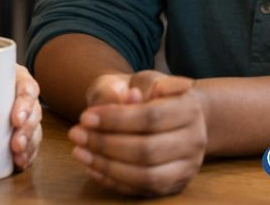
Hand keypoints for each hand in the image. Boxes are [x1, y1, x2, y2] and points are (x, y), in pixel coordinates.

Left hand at [11, 65, 42, 170]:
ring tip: (18, 157)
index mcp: (18, 77)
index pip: (28, 89)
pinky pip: (33, 143)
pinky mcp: (25, 130)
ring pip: (36, 130)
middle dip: (27, 130)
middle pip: (35, 113)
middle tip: (16, 144)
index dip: (24, 105)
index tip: (15, 120)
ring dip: (29, 145)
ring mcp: (28, 113)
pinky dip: (29, 154)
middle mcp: (26, 96)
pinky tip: (22, 163)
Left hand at [68, 70, 206, 195]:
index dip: (116, 119)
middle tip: (75, 134)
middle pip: (148, 150)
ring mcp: (187, 166)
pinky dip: (115, 181)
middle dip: (106, 144)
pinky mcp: (174, 184)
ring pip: (147, 176)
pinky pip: (143, 190)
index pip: (151, 117)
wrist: (170, 111)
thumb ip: (128, 87)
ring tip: (79, 152)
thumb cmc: (147, 92)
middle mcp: (194, 140)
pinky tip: (92, 168)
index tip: (85, 117)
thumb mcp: (137, 79)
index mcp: (189, 108)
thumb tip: (124, 96)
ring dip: (107, 166)